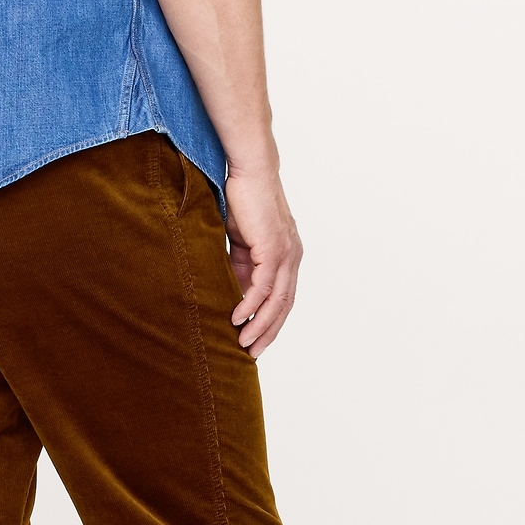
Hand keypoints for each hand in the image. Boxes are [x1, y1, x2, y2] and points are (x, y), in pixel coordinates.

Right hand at [224, 168, 302, 357]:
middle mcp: (292, 257)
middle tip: (251, 354)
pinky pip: (263, 285)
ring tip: (243, 344)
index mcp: (287, 256)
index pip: (282, 298)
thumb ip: (240, 265)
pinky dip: (250, 305)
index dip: (270, 323)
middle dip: (269, 333)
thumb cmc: (243, 200)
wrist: (249, 170)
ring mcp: (286, 254)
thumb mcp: (241, 241)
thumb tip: (232, 291)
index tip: (255, 342)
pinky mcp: (273, 248)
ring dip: (260, 325)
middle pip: (284, 306)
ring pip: (276, 301)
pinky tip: (236, 319)